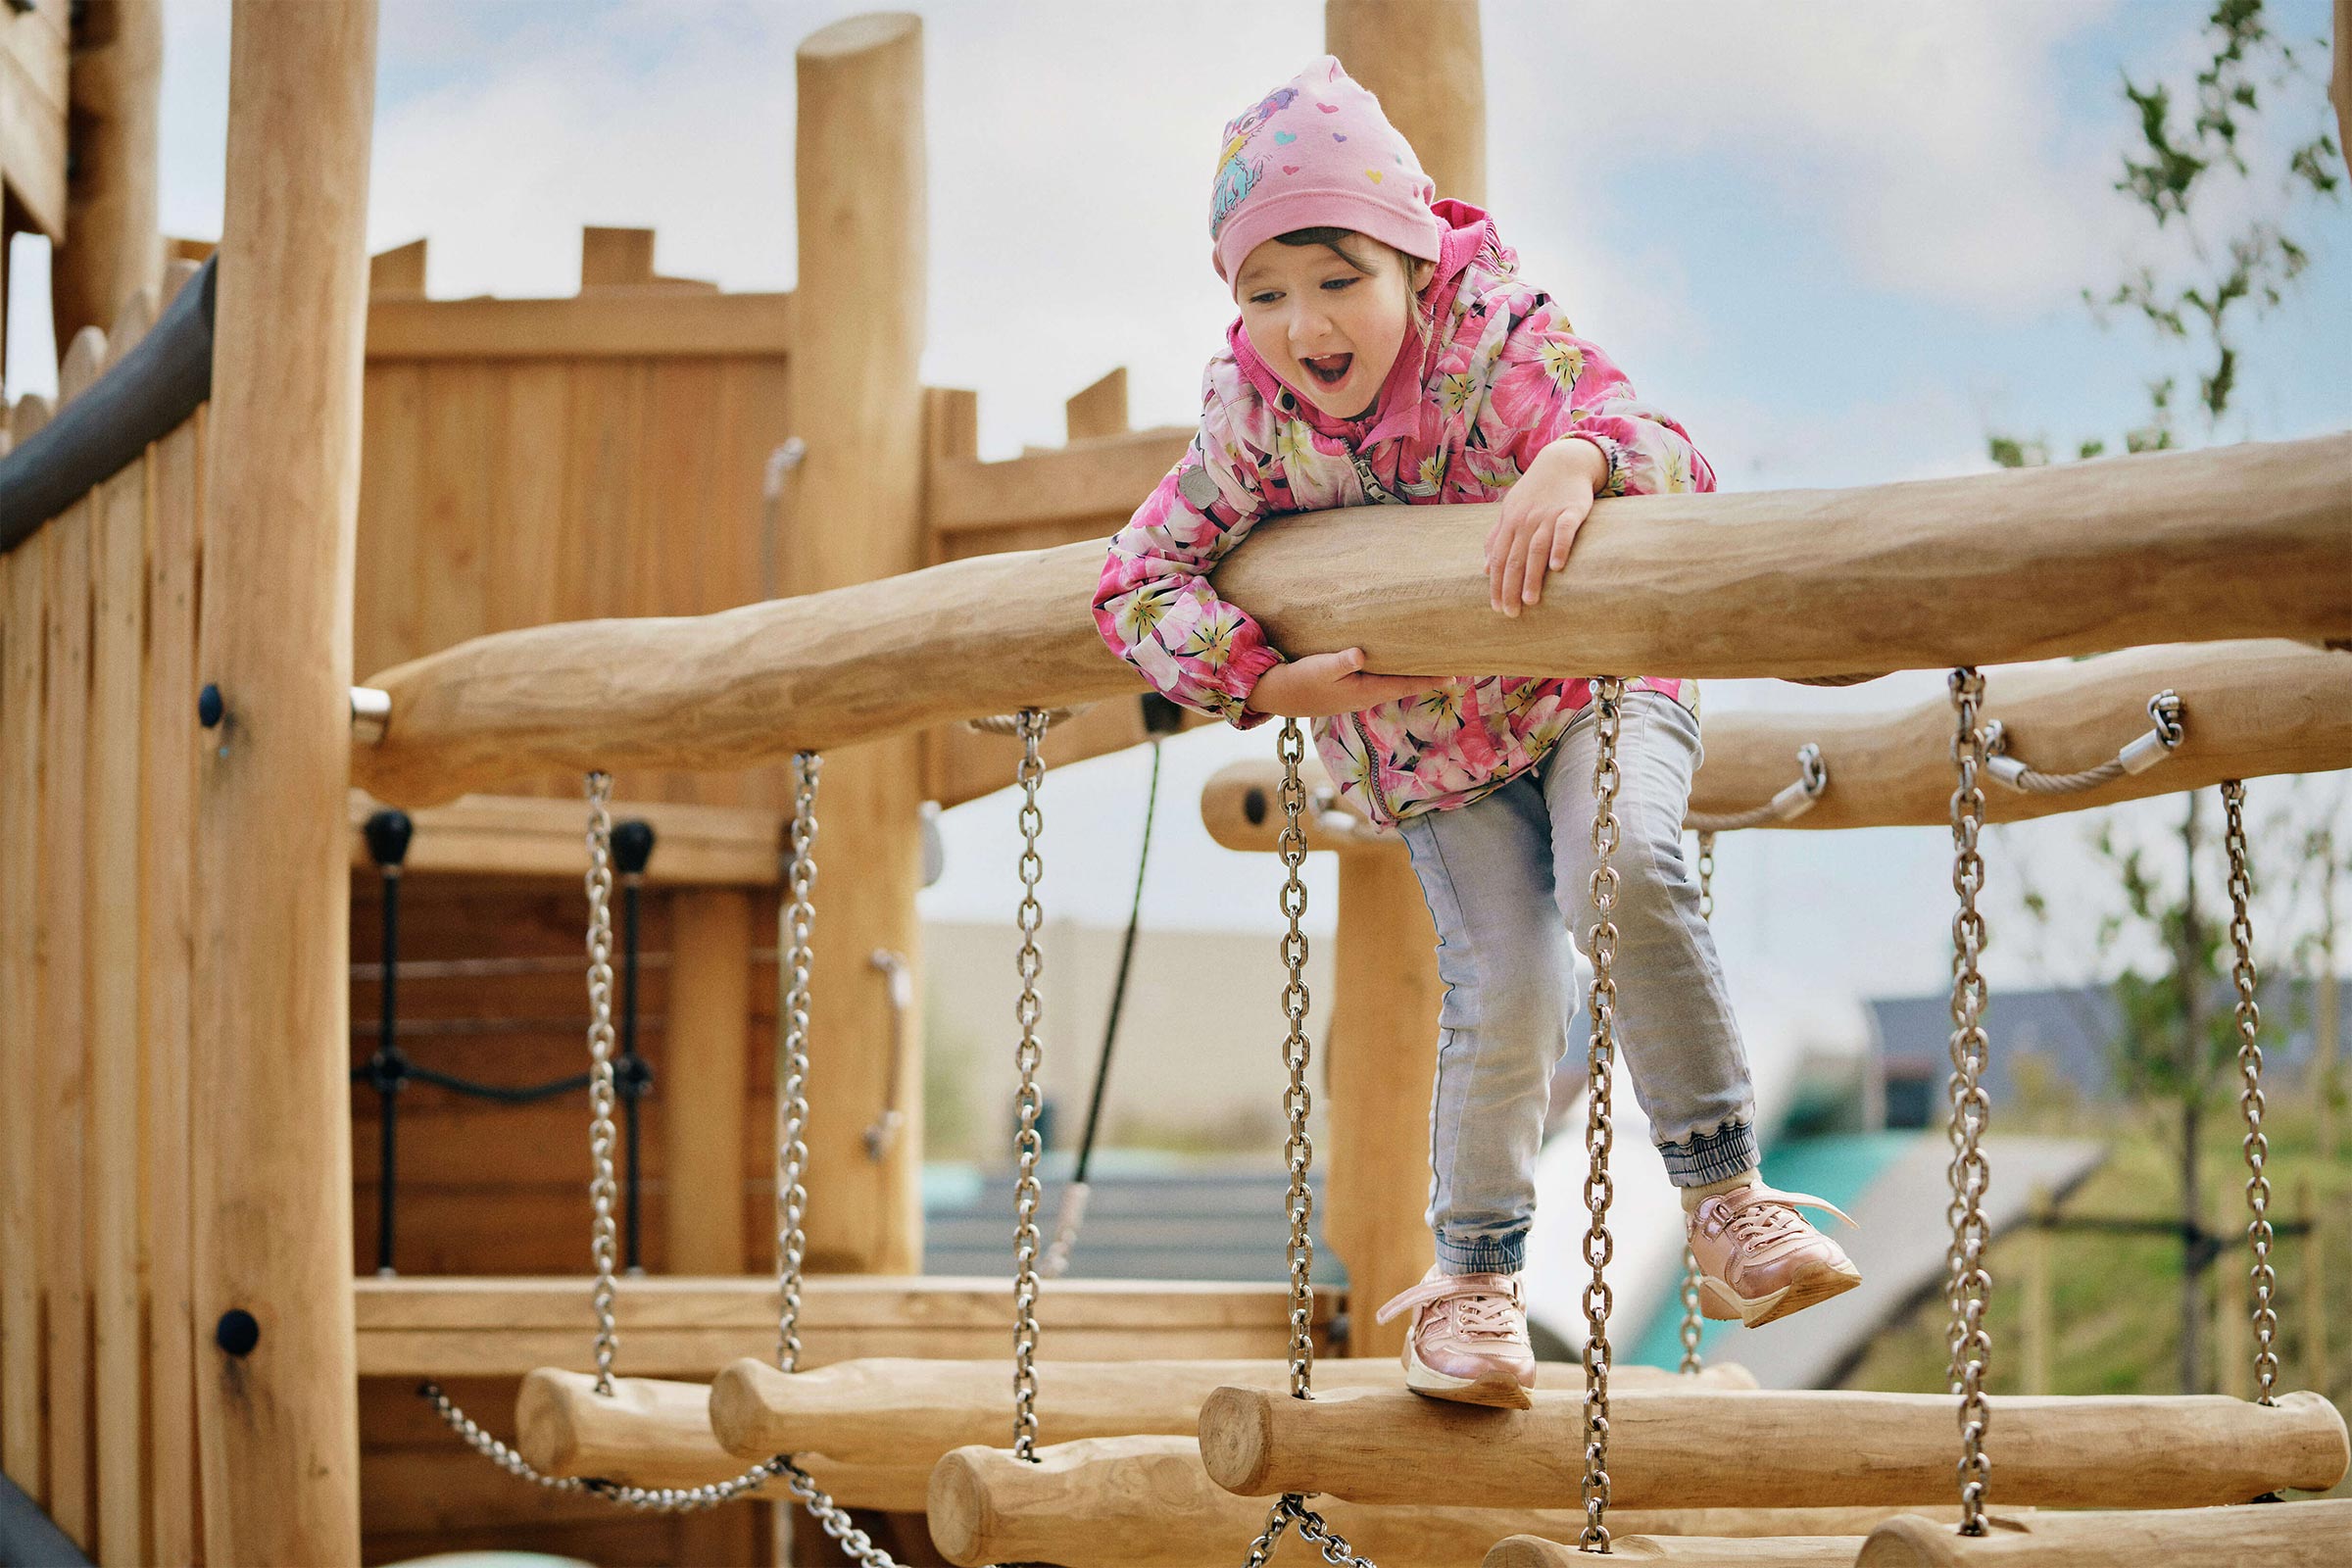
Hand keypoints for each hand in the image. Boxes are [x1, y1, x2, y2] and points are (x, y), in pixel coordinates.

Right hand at [1243, 648, 1447, 718]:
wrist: (1281, 695)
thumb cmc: (1301, 680)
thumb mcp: (1320, 668)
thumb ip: (1341, 662)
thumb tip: (1360, 654)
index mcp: (1366, 691)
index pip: (1405, 684)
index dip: (1429, 680)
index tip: (1453, 676)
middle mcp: (1368, 696)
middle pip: (1405, 685)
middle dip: (1428, 678)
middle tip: (1452, 668)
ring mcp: (1360, 695)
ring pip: (1395, 684)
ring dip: (1413, 676)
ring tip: (1432, 666)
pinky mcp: (1351, 690)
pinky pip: (1382, 681)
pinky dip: (1396, 674)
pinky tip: (1398, 665)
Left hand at [1486, 438, 1604, 616]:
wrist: (1563, 462)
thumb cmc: (1535, 491)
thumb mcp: (1510, 511)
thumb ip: (1496, 538)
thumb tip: (1484, 568)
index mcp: (1510, 523)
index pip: (1499, 558)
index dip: (1497, 584)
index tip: (1497, 607)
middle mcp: (1526, 521)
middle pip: (1515, 558)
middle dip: (1510, 587)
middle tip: (1511, 613)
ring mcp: (1548, 515)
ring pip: (1536, 549)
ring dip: (1532, 576)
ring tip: (1531, 601)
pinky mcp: (1571, 510)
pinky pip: (1564, 530)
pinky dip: (1560, 548)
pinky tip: (1558, 567)